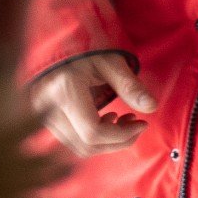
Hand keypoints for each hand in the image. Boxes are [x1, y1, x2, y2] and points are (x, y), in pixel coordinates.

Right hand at [31, 50, 157, 155]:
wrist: (59, 49)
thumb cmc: (88, 52)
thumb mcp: (112, 62)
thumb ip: (130, 85)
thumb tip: (152, 107)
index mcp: (64, 90)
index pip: (93, 132)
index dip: (122, 136)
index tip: (143, 124)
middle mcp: (49, 108)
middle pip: (87, 145)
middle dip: (118, 140)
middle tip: (136, 123)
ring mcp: (45, 118)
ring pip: (80, 148)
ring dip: (108, 141)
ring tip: (123, 120)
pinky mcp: (47, 123)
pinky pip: (74, 142)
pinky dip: (96, 139)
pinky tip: (108, 120)